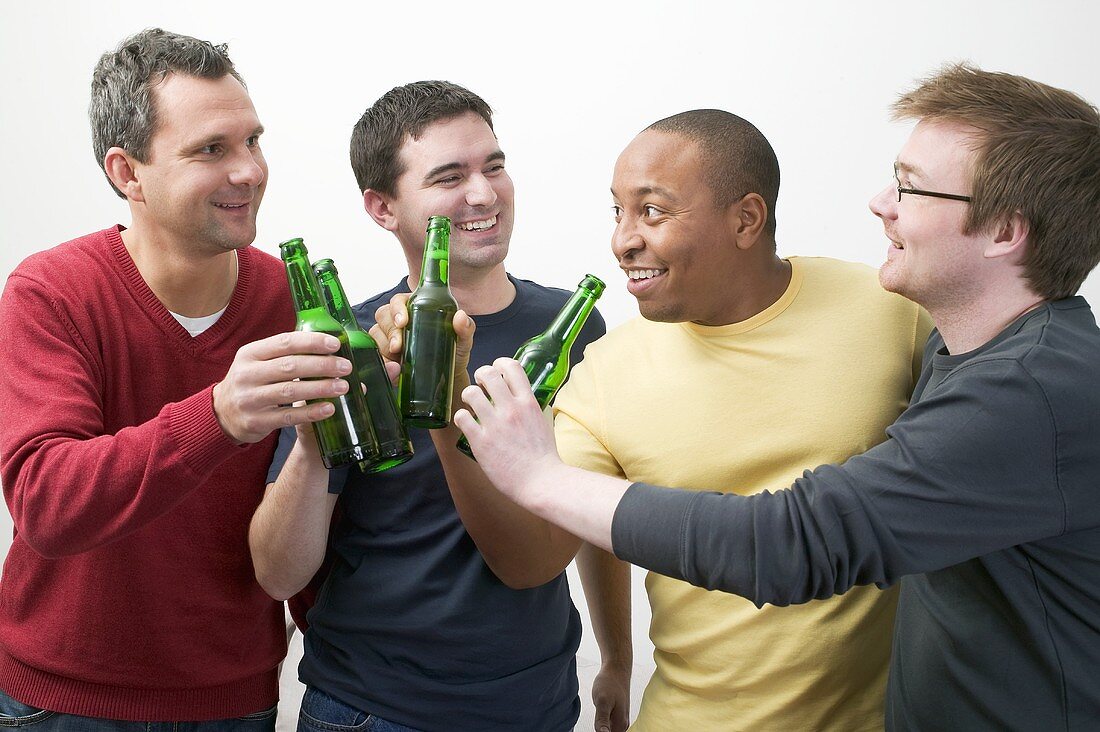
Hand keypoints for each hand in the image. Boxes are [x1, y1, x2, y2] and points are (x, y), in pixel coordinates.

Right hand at [212, 331, 351, 443]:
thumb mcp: (257, 362)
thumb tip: (329, 348)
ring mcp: (250, 399)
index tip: (335, 344)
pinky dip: (311, 413)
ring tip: (343, 387)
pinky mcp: (256, 421)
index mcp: (250, 354)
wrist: (221, 414)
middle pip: (290, 366)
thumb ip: (285, 354)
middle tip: (346, 367)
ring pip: (290, 392)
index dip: (312, 342)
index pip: (285, 342)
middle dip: (322, 365)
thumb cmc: (250, 383)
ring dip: (320, 388)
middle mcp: (247, 374)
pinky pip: (288, 417)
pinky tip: (329, 408)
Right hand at [371, 294, 475, 395]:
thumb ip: (465, 327)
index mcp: (416, 307)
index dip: (397, 309)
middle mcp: (399, 319)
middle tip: (398, 347)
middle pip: (383, 316)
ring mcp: (390, 337)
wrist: (449, 375)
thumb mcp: (463, 340)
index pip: (398, 301)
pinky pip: (376, 355)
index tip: (402, 322)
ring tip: (398, 362)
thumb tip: (460, 317)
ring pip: (376, 335)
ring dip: (385, 348)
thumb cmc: (454, 350)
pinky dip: (383, 363)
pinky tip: (394, 371)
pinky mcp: (386, 354)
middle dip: (390, 332)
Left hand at [454, 357, 562, 498]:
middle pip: (488, 373)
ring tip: (471, 403)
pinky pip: (461, 418)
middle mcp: (511, 409)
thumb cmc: (545, 457)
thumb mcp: (544, 422)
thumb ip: (532, 408)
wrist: (541, 482)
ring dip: (468, 395)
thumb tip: (525, 398)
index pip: (512, 367)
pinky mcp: (481, 441)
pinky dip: (461, 417)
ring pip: (470, 393)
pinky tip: (467, 423)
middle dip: (481, 375)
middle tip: (480, 384)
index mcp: (528, 403)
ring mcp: (495, 425)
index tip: (497, 369)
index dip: (500, 363)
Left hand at [591, 663, 630, 731]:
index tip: (597, 725)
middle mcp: (623, 724)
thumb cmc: (610, 682)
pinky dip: (604, 727)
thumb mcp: (602, 701)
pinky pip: (610, 727)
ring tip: (596, 719)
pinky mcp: (616, 715)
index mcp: (620, 724)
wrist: (616, 669)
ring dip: (602, 730)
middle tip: (595, 721)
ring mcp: (620, 720)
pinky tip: (598, 722)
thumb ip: (602, 720)